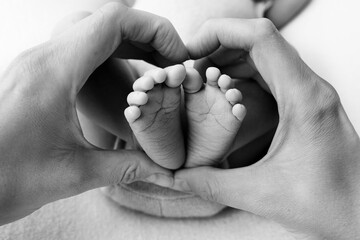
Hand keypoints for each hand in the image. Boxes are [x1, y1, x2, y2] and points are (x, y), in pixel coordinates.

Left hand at [0, 2, 187, 224]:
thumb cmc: (3, 176)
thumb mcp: (73, 174)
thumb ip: (126, 166)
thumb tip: (161, 166)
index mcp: (55, 71)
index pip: (112, 21)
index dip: (154, 29)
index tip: (176, 55)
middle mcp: (44, 58)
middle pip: (105, 21)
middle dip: (146, 37)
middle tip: (170, 64)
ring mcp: (37, 64)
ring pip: (90, 32)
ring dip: (127, 45)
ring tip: (152, 70)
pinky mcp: (35, 76)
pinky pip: (77, 49)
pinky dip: (108, 56)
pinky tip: (121, 78)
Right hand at [171, 19, 359, 238]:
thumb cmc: (331, 205)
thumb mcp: (263, 195)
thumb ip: (213, 184)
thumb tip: (177, 176)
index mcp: (303, 99)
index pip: (261, 38)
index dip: (221, 32)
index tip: (192, 51)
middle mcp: (309, 89)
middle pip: (261, 41)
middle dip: (220, 46)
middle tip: (192, 67)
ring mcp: (309, 95)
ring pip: (266, 55)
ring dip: (232, 59)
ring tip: (204, 77)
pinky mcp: (306, 105)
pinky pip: (271, 75)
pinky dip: (244, 74)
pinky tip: (227, 92)